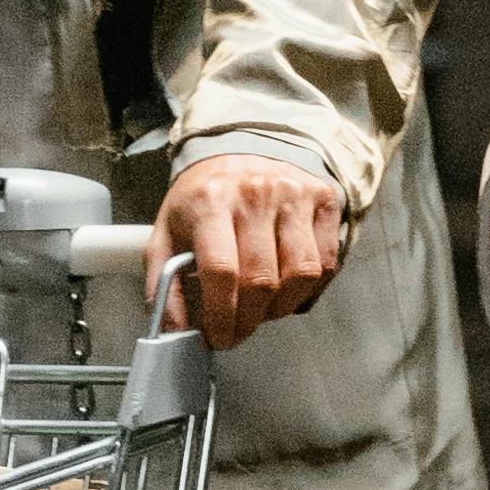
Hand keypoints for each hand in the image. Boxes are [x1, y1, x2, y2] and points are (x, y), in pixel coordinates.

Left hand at [148, 155, 347, 352]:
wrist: (239, 152)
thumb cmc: (203, 200)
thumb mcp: (167, 233)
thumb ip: (164, 284)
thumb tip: (177, 331)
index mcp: (210, 202)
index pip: (222, 271)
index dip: (222, 316)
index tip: (219, 336)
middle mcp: (255, 194)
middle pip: (262, 280)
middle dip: (249, 320)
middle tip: (238, 331)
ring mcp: (293, 194)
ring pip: (300, 275)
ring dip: (280, 307)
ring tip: (262, 308)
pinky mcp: (323, 199)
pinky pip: (326, 262)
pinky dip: (307, 288)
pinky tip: (286, 287)